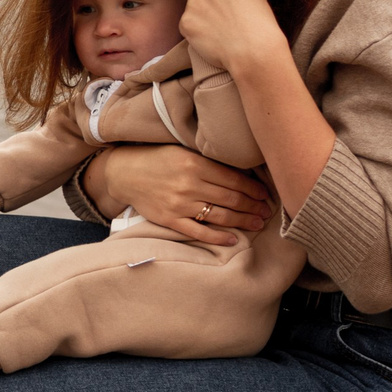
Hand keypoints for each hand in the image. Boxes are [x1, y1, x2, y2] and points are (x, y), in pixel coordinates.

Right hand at [80, 144, 268, 247]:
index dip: (254, 189)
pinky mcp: (170, 219)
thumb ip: (208, 161)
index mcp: (194, 163)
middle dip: (253, 206)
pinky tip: (233, 240)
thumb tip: (241, 172)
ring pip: (219, 216)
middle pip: (231, 199)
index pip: (234, 179)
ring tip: (257, 224)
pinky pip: (199, 232)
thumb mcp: (183, 151)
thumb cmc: (157, 159)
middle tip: (267, 212)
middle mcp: (189, 184)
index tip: (266, 194)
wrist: (124, 173)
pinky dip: (218, 237)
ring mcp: (179, 204)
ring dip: (243, 221)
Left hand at [178, 0, 288, 76]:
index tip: (229, 2)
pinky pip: (187, 25)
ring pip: (193, 8)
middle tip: (224, 18)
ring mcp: (192, 4)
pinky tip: (212, 39)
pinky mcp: (185, 23)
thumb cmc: (260, 23)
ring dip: (202, 16)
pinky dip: (196, 32)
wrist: (254, 51)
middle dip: (208, 0)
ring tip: (220, 30)